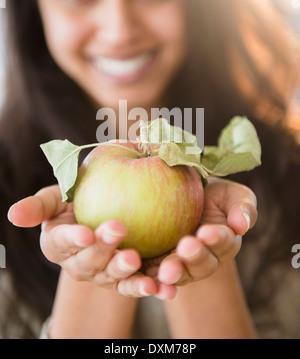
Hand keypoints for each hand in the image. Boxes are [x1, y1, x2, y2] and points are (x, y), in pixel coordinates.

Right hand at [7, 185, 176, 299]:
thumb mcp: (59, 196)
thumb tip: (13, 215)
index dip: (72, 239)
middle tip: (118, 231)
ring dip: (127, 273)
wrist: (109, 208)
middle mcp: (80, 264)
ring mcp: (106, 275)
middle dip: (102, 250)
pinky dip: (154, 287)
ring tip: (137, 262)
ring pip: (115, 279)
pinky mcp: (130, 279)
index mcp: (59, 244)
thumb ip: (40, 204)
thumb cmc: (78, 199)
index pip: (62, 243)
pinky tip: (167, 287)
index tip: (85, 232)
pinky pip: (140, 284)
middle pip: (90, 262)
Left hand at [144, 177, 256, 291]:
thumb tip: (242, 225)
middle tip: (186, 247)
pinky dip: (152, 282)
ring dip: (175, 273)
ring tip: (166, 271)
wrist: (179, 194)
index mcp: (225, 242)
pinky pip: (155, 277)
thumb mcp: (231, 194)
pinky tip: (146, 282)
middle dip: (195, 257)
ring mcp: (182, 265)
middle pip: (202, 264)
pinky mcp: (157, 266)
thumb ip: (242, 207)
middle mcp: (205, 260)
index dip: (216, 238)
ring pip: (180, 274)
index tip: (206, 231)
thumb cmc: (211, 194)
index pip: (223, 242)